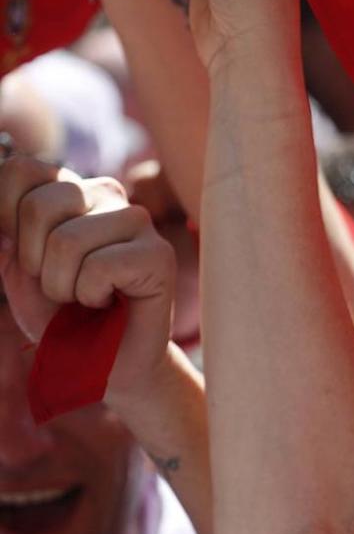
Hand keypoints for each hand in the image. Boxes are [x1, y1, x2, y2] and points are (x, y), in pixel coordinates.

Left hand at [0, 155, 176, 406]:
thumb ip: (3, 227)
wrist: (97, 362)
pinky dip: (91, 296)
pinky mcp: (158, 255)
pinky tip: (109, 302)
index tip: (21, 255)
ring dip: (62, 285)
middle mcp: (106, 195)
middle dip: (33, 260)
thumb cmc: (57, 314)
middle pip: (39, 205)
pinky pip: (99, 267)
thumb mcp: (14, 265)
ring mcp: (136, 222)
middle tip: (58, 285)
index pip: (20, 170)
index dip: (3, 214)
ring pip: (67, 240)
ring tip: (84, 297)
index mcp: (70, 189)